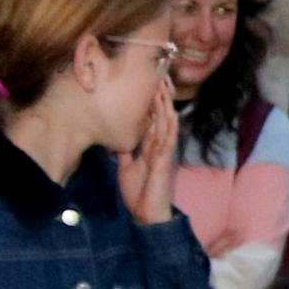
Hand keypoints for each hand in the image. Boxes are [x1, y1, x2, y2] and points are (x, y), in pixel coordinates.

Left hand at [120, 88, 181, 223]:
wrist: (146, 212)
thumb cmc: (139, 192)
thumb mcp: (126, 167)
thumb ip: (125, 153)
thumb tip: (117, 140)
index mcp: (150, 146)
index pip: (152, 119)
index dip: (150, 102)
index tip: (147, 84)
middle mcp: (159, 146)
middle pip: (160, 116)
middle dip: (159, 97)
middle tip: (157, 76)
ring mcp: (164, 152)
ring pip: (167, 124)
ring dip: (165, 106)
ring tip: (163, 88)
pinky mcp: (165, 160)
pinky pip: (170, 140)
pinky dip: (171, 126)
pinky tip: (172, 113)